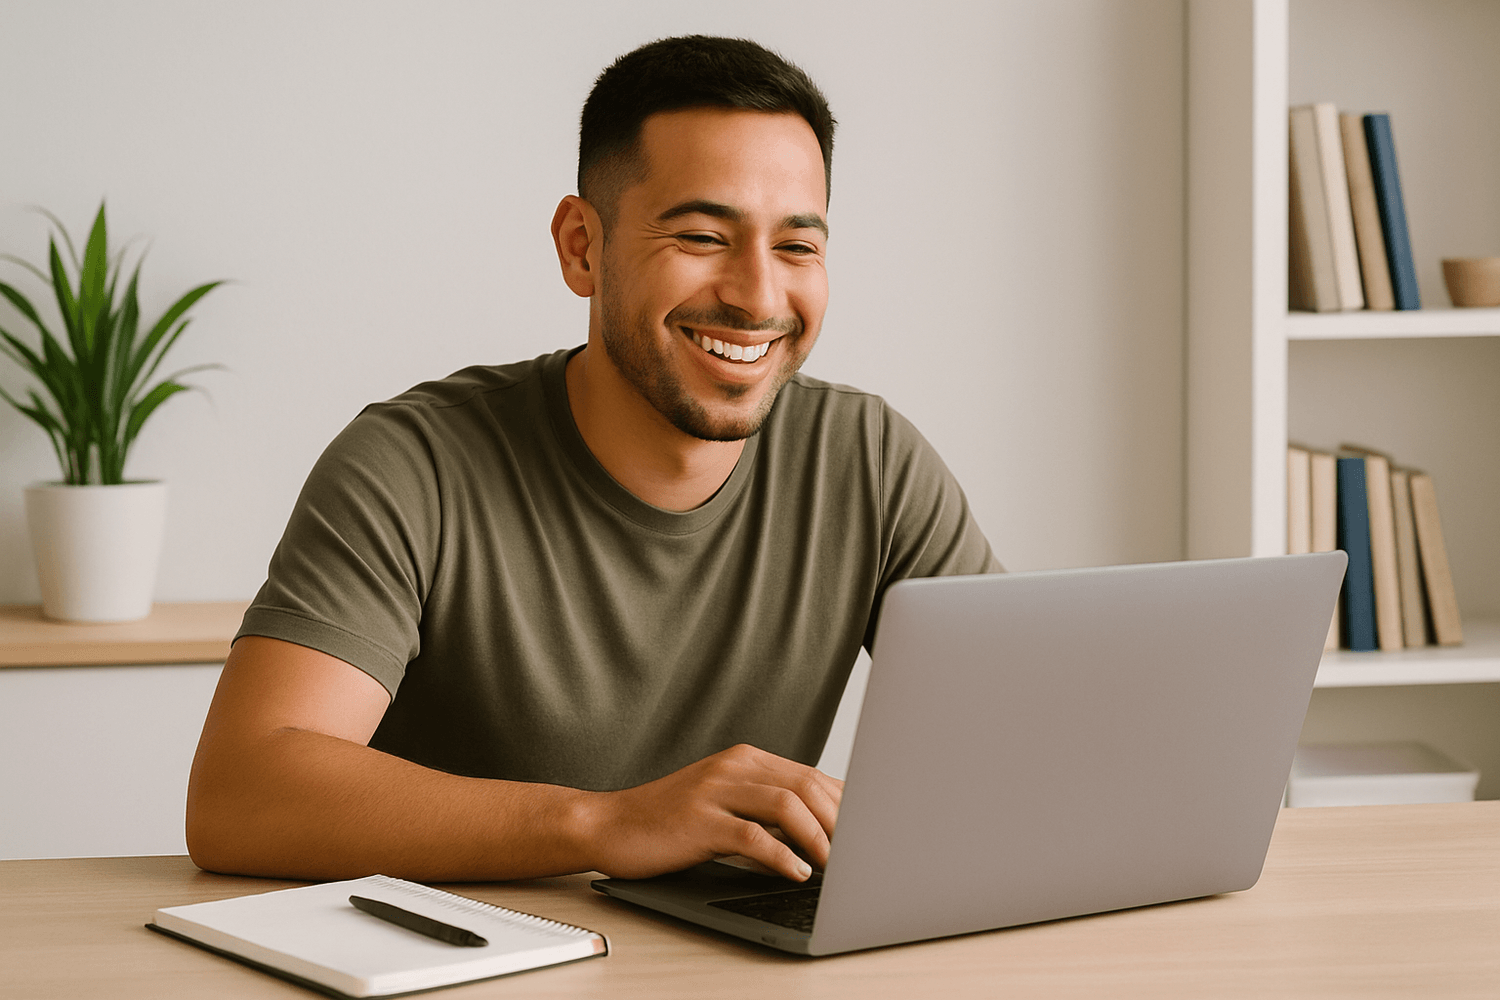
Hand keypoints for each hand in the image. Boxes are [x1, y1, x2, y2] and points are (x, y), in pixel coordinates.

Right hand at [584, 744, 843, 881]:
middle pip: (806, 785)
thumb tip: (822, 830)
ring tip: (833, 866)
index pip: (811, 775)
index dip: (845, 805)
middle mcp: (733, 767)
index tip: (866, 834)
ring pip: (785, 805)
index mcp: (745, 760)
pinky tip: (796, 872)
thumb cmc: (669, 822)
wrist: (609, 824)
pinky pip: (751, 835)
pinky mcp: (698, 820)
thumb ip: (767, 810)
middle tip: (859, 854)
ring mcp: (714, 791)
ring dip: (817, 838)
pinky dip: (781, 856)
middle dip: (840, 821)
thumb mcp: (725, 805)